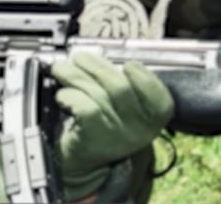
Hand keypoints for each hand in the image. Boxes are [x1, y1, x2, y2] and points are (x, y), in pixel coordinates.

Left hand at [52, 52, 173, 199]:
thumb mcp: (124, 111)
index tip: (128, 65)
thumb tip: (98, 59)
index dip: (144, 76)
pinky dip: (69, 95)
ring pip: (96, 93)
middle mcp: (139, 130)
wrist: (84, 162)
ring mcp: (117, 135)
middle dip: (95, 65)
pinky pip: (83, 106)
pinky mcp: (93, 137)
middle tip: (78, 58)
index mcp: (153, 120)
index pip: (159, 97)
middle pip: (120, 86)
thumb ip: (120, 85)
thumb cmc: (104, 126)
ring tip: (61, 69)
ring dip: (74, 75)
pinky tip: (62, 95)